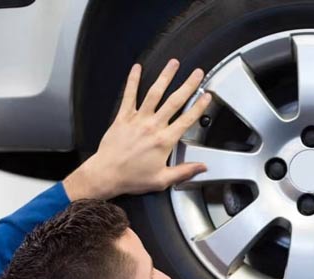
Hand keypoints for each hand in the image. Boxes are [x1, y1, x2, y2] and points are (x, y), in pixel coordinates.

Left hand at [64, 60, 211, 200]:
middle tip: (197, 73)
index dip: (199, 106)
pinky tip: (137, 69)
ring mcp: (137, 119)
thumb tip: (202, 168)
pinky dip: (132, 81)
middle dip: (188, 85)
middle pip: (174, 101)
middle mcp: (152, 126)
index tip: (207, 96)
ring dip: (165, 77)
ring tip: (173, 64)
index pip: (187, 119)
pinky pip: (129, 95)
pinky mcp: (123, 117)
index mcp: (164, 141)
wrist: (106, 175)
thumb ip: (184, 172)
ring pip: (154, 93)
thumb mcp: (162, 180)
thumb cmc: (132, 178)